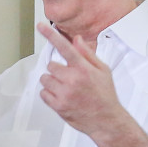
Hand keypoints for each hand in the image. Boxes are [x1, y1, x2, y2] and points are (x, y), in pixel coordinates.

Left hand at [36, 24, 127, 139]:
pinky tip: (62, 97)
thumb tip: (76, 40)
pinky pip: (43, 94)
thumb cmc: (105, 95)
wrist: (107, 120)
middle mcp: (72, 80)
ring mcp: (64, 93)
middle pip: (51, 65)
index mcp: (83, 69)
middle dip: (58, 70)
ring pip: (45, 79)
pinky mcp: (58, 106)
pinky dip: (49, 94)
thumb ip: (87, 54)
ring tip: (66, 89)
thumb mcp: (102, 71)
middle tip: (69, 78)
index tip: (41, 26)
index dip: (51, 35)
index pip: (65, 47)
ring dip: (52, 82)